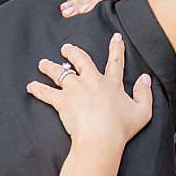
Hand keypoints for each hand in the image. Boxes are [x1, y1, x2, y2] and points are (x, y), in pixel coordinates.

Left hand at [28, 34, 152, 150]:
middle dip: (72, 52)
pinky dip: (37, 89)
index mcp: (111, 83)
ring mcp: (75, 89)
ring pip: (59, 72)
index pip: (115, 61)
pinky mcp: (62, 101)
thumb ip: (144, 93)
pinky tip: (31, 86)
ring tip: (43, 63)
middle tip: (65, 47)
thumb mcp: (142, 111)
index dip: (116, 48)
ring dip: (50, 66)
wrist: (100, 138)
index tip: (115, 38)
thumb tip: (145, 79)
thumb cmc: (121, 128)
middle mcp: (91, 81)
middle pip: (80, 60)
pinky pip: (46, 92)